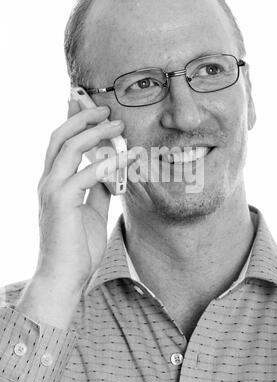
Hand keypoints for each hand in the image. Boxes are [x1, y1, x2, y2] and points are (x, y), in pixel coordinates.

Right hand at [17, 100, 134, 327]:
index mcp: (54, 182)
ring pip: (70, 148)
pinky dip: (106, 164)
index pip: (60, 143)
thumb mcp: (93, 211)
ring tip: (118, 125)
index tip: (87, 104)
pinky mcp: (60, 202)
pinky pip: (85, 174)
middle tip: (105, 109)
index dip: (72, 121)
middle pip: (60, 137)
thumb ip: (99, 190)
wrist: (65, 277)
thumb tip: (113, 171)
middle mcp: (48, 182)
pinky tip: (123, 158)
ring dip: (95, 133)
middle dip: (82, 117)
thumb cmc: (78, 246)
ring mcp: (51, 190)